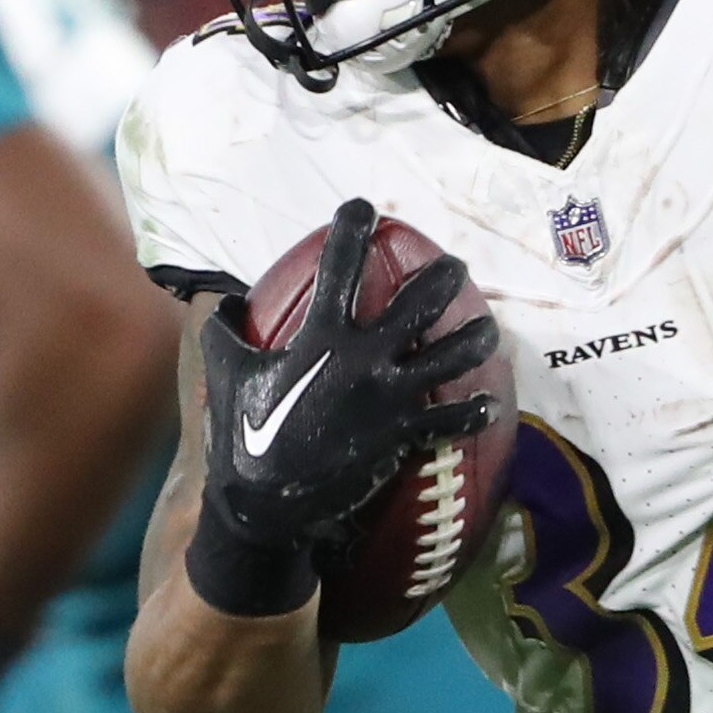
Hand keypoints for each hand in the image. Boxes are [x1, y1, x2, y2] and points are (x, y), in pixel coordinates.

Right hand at [185, 199, 497, 617]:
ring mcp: (390, 397)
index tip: (364, 209)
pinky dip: (472, 412)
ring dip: (476, 338)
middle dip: (443, 276)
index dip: (353, 228)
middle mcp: (365, 358)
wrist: (265, 502)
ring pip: (453, 356)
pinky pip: (451, 420)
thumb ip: (226, 328)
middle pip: (421, 302)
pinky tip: (488, 404)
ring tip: (488, 328)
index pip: (340, 265)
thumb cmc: (241, 432)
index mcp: (321, 335)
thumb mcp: (223, 369)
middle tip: (453, 266)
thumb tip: (228, 300)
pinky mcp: (403, 436)